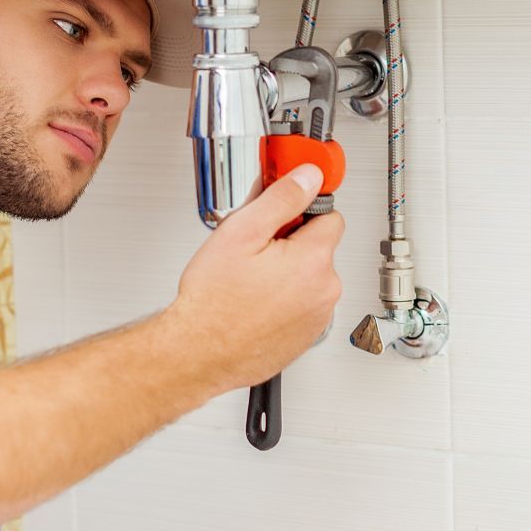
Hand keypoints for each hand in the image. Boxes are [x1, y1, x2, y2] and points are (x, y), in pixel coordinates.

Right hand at [173, 164, 344, 391]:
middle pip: (320, 248)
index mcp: (313, 260)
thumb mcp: (242, 232)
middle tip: (255, 253)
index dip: (302, 211)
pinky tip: (256, 303)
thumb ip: (282, 198)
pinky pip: (303, 305)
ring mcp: (317, 317)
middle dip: (293, 244)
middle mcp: (324, 291)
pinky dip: (286, 302)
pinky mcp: (306, 337)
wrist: (199, 353)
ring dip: (289, 274)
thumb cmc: (213, 301)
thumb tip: (308, 177)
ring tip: (251, 282)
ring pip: (311, 278)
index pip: (331, 216)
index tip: (284, 214)